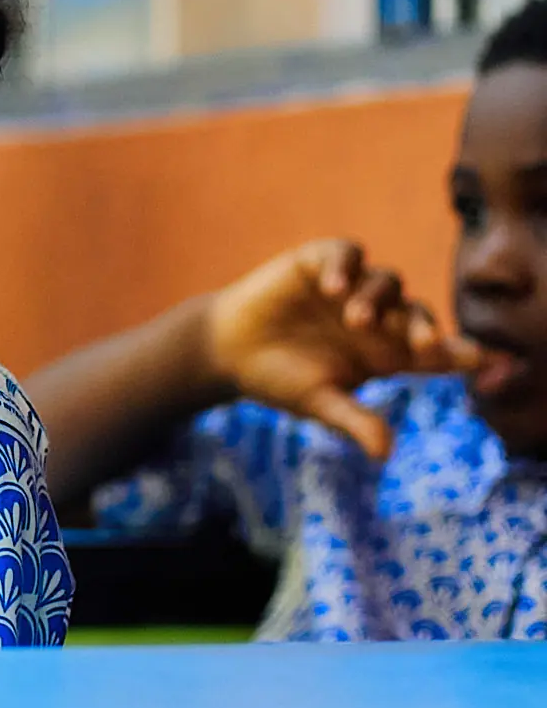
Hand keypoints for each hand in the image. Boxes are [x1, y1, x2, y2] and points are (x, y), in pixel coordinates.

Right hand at [202, 239, 479, 458]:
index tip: (480, 361)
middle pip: (418, 315)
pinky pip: (347, 254)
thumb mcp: (317, 403)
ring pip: (388, 282)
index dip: (458, 353)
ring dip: (379, 300)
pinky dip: (345, 266)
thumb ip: (353, 421)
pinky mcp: (319, 262)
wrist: (225, 350)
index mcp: (387, 354)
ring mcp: (350, 287)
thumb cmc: (278, 380)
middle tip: (422, 345)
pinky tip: (332, 287)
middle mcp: (378, 317)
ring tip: (355, 320)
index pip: (435, 352)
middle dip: (426, 328)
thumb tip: (385, 454)